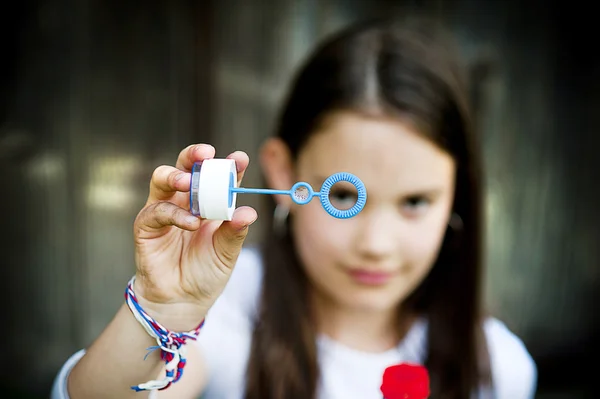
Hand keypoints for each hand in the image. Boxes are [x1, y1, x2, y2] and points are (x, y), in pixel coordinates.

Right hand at [132, 144, 256, 329]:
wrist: (183, 302)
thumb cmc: (206, 273)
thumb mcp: (227, 253)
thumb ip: (235, 232)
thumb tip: (250, 212)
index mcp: (208, 203)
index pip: (218, 178)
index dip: (228, 166)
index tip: (240, 159)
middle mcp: (185, 202)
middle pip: (185, 167)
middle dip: (194, 156)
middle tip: (207, 154)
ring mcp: (164, 211)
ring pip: (162, 179)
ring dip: (176, 175)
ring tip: (188, 181)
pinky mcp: (146, 227)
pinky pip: (156, 211)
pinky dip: (174, 213)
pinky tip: (190, 222)